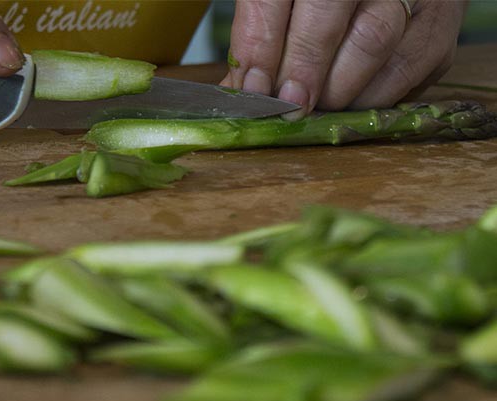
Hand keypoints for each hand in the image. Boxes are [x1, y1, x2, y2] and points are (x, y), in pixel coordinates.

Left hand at [221, 0, 468, 116]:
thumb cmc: (319, 0)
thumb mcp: (285, 0)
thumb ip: (261, 33)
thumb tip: (243, 90)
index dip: (262, 46)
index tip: (252, 89)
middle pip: (328, 14)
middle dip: (302, 70)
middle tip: (287, 105)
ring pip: (374, 41)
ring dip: (338, 89)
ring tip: (318, 106)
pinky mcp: (441, 21)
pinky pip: (408, 67)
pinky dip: (374, 96)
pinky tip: (353, 102)